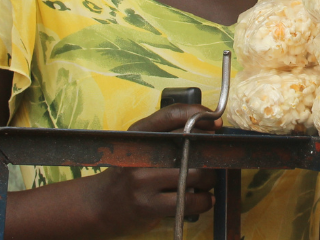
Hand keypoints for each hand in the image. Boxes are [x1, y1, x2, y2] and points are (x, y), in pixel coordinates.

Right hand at [84, 104, 221, 234]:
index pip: (171, 114)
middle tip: (213, 160)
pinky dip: (204, 200)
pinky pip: (188, 201)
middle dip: (210, 154)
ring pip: (195, 174)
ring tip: (207, 181)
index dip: (198, 114)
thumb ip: (168, 134)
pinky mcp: (147, 206)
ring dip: (210, 179)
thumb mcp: (142, 146)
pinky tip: (205, 198)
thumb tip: (212, 127)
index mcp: (138, 134)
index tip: (215, 122)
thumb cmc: (131, 171)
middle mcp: (139, 155)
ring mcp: (141, 181)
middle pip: (190, 146)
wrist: (103, 204)